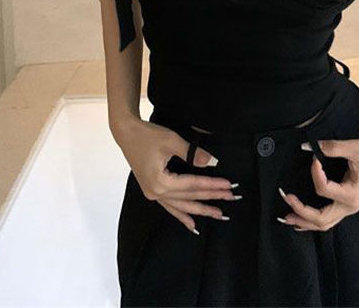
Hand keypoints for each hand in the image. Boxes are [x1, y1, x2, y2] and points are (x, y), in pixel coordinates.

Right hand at [115, 118, 239, 233]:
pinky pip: (170, 207)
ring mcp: (153, 194)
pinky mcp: (152, 190)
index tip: (229, 185)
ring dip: (200, 210)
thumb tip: (212, 163)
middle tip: (231, 199)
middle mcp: (156, 193)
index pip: (193, 186)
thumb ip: (192, 154)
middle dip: (211, 198)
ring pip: (181, 206)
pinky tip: (192, 224)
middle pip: (189, 198)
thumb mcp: (172, 141)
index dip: (212, 185)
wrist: (127, 133)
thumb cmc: (148, 135)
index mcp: (161, 182)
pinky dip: (181, 215)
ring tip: (218, 214)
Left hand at [278, 138, 358, 231]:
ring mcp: (348, 208)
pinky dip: (312, 221)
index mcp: (353, 194)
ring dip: (304, 221)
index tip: (314, 157)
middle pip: (320, 219)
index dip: (314, 173)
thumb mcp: (354, 147)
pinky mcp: (346, 204)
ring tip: (286, 216)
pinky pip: (328, 219)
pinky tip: (300, 220)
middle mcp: (350, 206)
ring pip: (323, 224)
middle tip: (285, 197)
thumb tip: (308, 146)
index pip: (324, 189)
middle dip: (300, 211)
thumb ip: (331, 147)